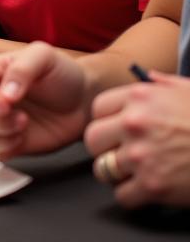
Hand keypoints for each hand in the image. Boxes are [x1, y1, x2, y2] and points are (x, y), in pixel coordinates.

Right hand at [0, 42, 92, 159]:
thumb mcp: (43, 57)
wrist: (83, 102)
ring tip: (23, 125)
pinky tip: (21, 138)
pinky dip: (1, 147)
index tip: (4, 103)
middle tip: (20, 117)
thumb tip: (5, 94)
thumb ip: (22, 70)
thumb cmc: (61, 74)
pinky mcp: (3, 141)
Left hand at [84, 72, 189, 207]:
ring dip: (115, 173)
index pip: (97, 108)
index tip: (114, 130)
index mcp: (138, 97)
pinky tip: (144, 191)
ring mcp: (141, 156)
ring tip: (130, 173)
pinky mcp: (153, 186)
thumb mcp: (187, 89)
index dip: (106, 121)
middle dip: (104, 147)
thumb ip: (161, 83)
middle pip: (93, 138)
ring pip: (103, 168)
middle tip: (117, 153)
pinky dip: (131, 196)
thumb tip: (148, 76)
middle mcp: (133, 124)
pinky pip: (123, 196)